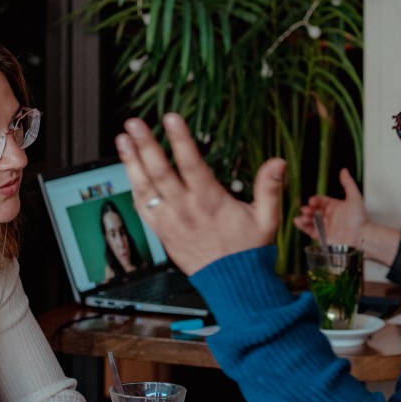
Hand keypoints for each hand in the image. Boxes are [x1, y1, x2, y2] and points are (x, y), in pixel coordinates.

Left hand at [115, 113, 285, 274]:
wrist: (232, 284)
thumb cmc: (248, 250)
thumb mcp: (267, 218)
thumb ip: (270, 187)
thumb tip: (278, 161)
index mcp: (210, 201)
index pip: (192, 163)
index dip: (180, 139)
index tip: (171, 118)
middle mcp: (186, 209)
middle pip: (160, 172)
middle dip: (146, 145)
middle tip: (134, 124)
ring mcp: (170, 221)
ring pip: (145, 188)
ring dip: (131, 163)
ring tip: (122, 140)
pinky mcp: (162, 232)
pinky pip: (142, 209)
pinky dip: (133, 188)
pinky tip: (128, 171)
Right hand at [294, 168, 368, 245]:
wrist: (361, 236)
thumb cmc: (359, 218)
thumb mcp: (354, 197)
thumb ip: (348, 184)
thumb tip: (343, 170)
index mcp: (334, 206)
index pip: (321, 201)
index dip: (316, 200)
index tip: (312, 201)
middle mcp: (328, 216)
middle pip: (314, 210)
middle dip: (308, 209)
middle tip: (306, 209)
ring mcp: (324, 226)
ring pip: (310, 220)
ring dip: (304, 217)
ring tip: (303, 217)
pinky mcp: (322, 237)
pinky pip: (310, 231)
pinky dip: (302, 227)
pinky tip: (298, 222)